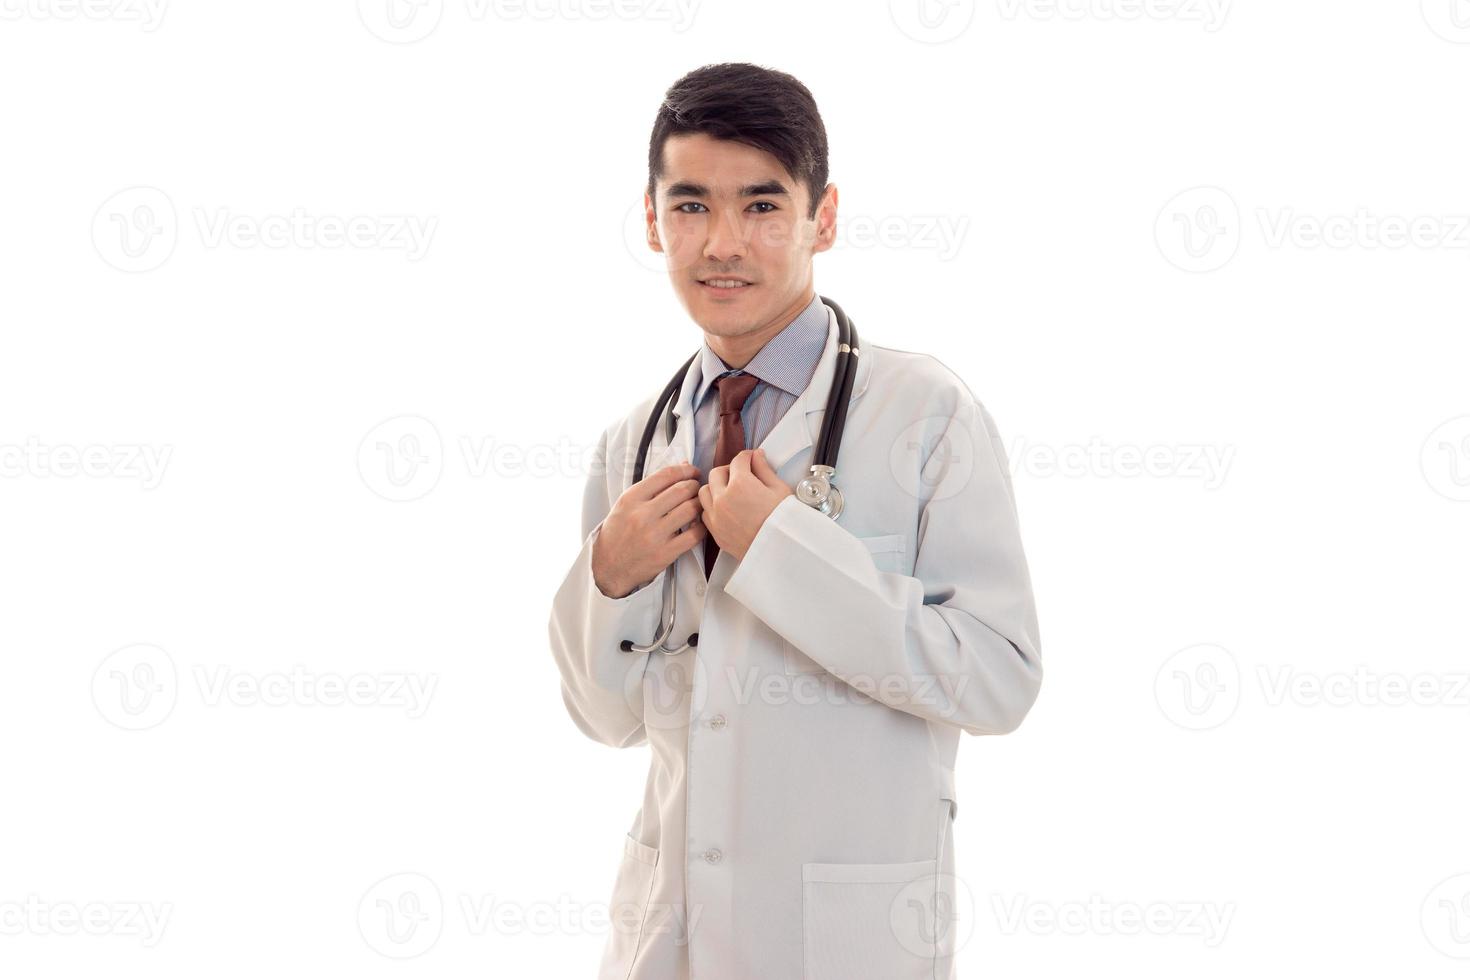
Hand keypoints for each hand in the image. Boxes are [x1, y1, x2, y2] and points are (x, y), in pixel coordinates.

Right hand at [592, 463, 705, 598]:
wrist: (608, 566)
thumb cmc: (618, 532)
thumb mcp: (626, 504)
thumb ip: (652, 486)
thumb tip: (683, 467)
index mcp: (631, 498)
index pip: (666, 475)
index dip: (685, 470)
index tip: (693, 472)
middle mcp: (642, 515)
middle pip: (682, 490)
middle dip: (695, 485)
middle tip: (697, 488)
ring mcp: (655, 535)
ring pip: (691, 509)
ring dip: (699, 504)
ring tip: (698, 505)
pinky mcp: (665, 553)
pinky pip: (694, 535)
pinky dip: (701, 527)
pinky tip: (698, 525)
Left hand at [698, 448, 792, 561]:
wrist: (780, 551)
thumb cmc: (783, 523)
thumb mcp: (780, 489)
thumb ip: (765, 469)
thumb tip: (758, 457)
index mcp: (740, 484)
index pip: (738, 460)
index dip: (747, 457)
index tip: (751, 459)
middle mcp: (723, 498)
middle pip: (717, 473)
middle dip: (729, 469)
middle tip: (741, 473)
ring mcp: (716, 516)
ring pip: (705, 492)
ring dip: (715, 487)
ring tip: (729, 490)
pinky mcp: (715, 532)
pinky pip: (705, 512)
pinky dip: (711, 506)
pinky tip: (724, 507)